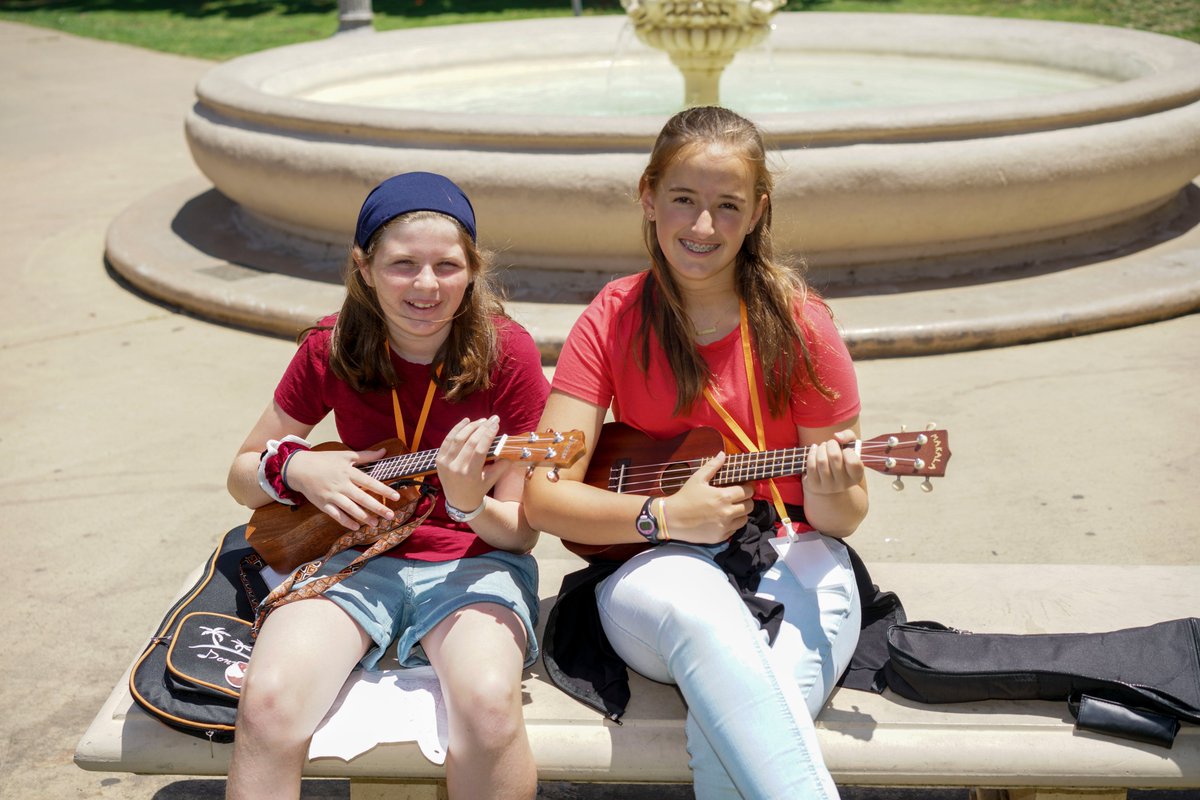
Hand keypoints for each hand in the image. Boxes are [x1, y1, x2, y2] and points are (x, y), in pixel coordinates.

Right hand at [282, 447, 400, 529]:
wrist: (299, 468)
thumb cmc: (324, 461)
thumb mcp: (345, 455)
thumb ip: (366, 455)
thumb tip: (383, 451)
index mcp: (348, 472)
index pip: (370, 482)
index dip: (384, 490)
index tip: (397, 497)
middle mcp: (341, 485)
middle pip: (362, 498)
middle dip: (378, 508)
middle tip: (390, 516)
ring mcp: (332, 496)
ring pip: (350, 509)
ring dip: (364, 518)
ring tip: (376, 524)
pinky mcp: (323, 504)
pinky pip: (336, 515)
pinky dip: (346, 522)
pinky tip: (356, 527)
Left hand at [435, 416, 510, 514]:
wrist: (459, 501)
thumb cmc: (478, 490)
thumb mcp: (491, 480)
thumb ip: (502, 465)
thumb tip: (508, 447)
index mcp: (470, 474)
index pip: (480, 449)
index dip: (488, 434)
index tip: (496, 424)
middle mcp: (456, 468)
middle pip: (470, 441)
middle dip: (483, 427)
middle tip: (493, 419)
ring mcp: (445, 463)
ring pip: (458, 438)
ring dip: (471, 426)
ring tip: (482, 420)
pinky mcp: (439, 459)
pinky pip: (448, 440)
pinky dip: (456, 429)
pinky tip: (466, 421)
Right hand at [660, 451, 753, 544]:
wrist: (671, 519)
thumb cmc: (684, 497)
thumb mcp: (697, 478)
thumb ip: (712, 466)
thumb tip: (723, 454)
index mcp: (723, 496)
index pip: (747, 492)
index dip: (749, 487)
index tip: (746, 485)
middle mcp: (727, 513)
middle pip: (749, 506)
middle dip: (746, 500)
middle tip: (739, 497)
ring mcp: (724, 526)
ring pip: (744, 519)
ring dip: (741, 513)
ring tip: (732, 508)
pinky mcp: (719, 537)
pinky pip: (734, 530)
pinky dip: (732, 524)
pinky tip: (722, 518)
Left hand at [802, 429, 864, 495]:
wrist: (828, 481)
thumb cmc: (841, 460)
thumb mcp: (850, 447)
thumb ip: (848, 436)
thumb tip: (837, 436)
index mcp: (856, 476)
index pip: (853, 463)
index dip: (848, 452)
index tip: (845, 449)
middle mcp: (843, 483)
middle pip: (834, 457)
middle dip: (831, 445)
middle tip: (830, 444)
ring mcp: (828, 486)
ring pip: (822, 461)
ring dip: (821, 448)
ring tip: (822, 447)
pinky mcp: (814, 485)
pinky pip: (811, 466)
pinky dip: (812, 453)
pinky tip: (814, 450)